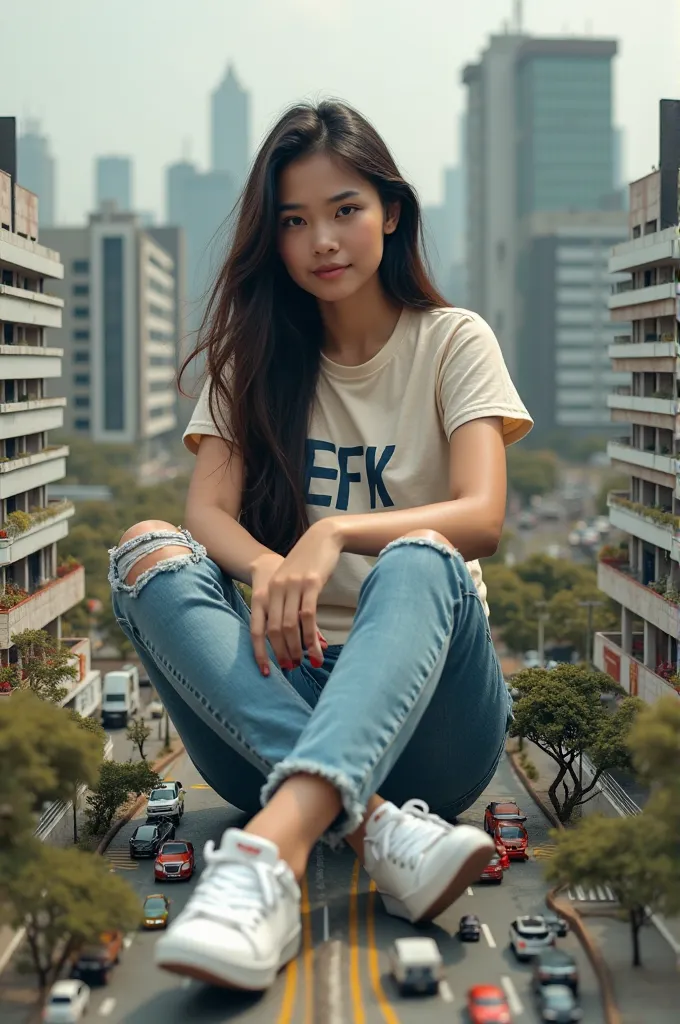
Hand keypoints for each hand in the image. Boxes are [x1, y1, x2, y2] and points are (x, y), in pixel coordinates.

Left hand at [250, 520, 341, 674]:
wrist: (321, 539)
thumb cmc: (305, 566)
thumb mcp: (289, 586)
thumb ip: (287, 609)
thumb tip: (294, 637)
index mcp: (265, 593)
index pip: (256, 629)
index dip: (259, 653)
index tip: (266, 672)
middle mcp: (275, 590)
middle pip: (273, 630)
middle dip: (282, 653)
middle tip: (292, 668)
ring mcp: (292, 586)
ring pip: (290, 625)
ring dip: (297, 648)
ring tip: (305, 662)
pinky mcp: (310, 584)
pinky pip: (308, 616)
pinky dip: (311, 636)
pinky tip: (316, 649)